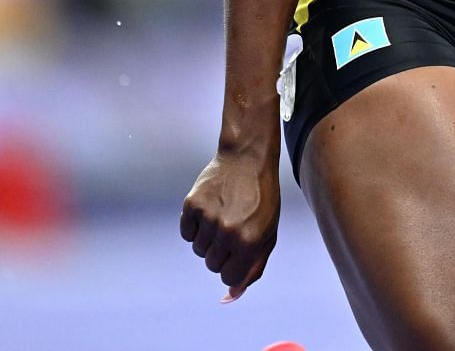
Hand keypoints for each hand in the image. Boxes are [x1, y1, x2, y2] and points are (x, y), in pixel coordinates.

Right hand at [179, 150, 280, 300]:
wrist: (247, 158)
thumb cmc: (261, 200)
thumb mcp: (267, 234)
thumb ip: (252, 268)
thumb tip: (230, 296)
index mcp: (250, 242)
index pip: (228, 278)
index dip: (233, 266)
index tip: (239, 250)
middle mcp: (228, 232)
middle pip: (211, 265)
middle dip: (222, 252)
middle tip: (233, 227)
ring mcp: (208, 218)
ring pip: (198, 250)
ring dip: (208, 239)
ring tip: (223, 215)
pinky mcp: (192, 205)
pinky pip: (186, 233)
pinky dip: (195, 226)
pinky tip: (210, 208)